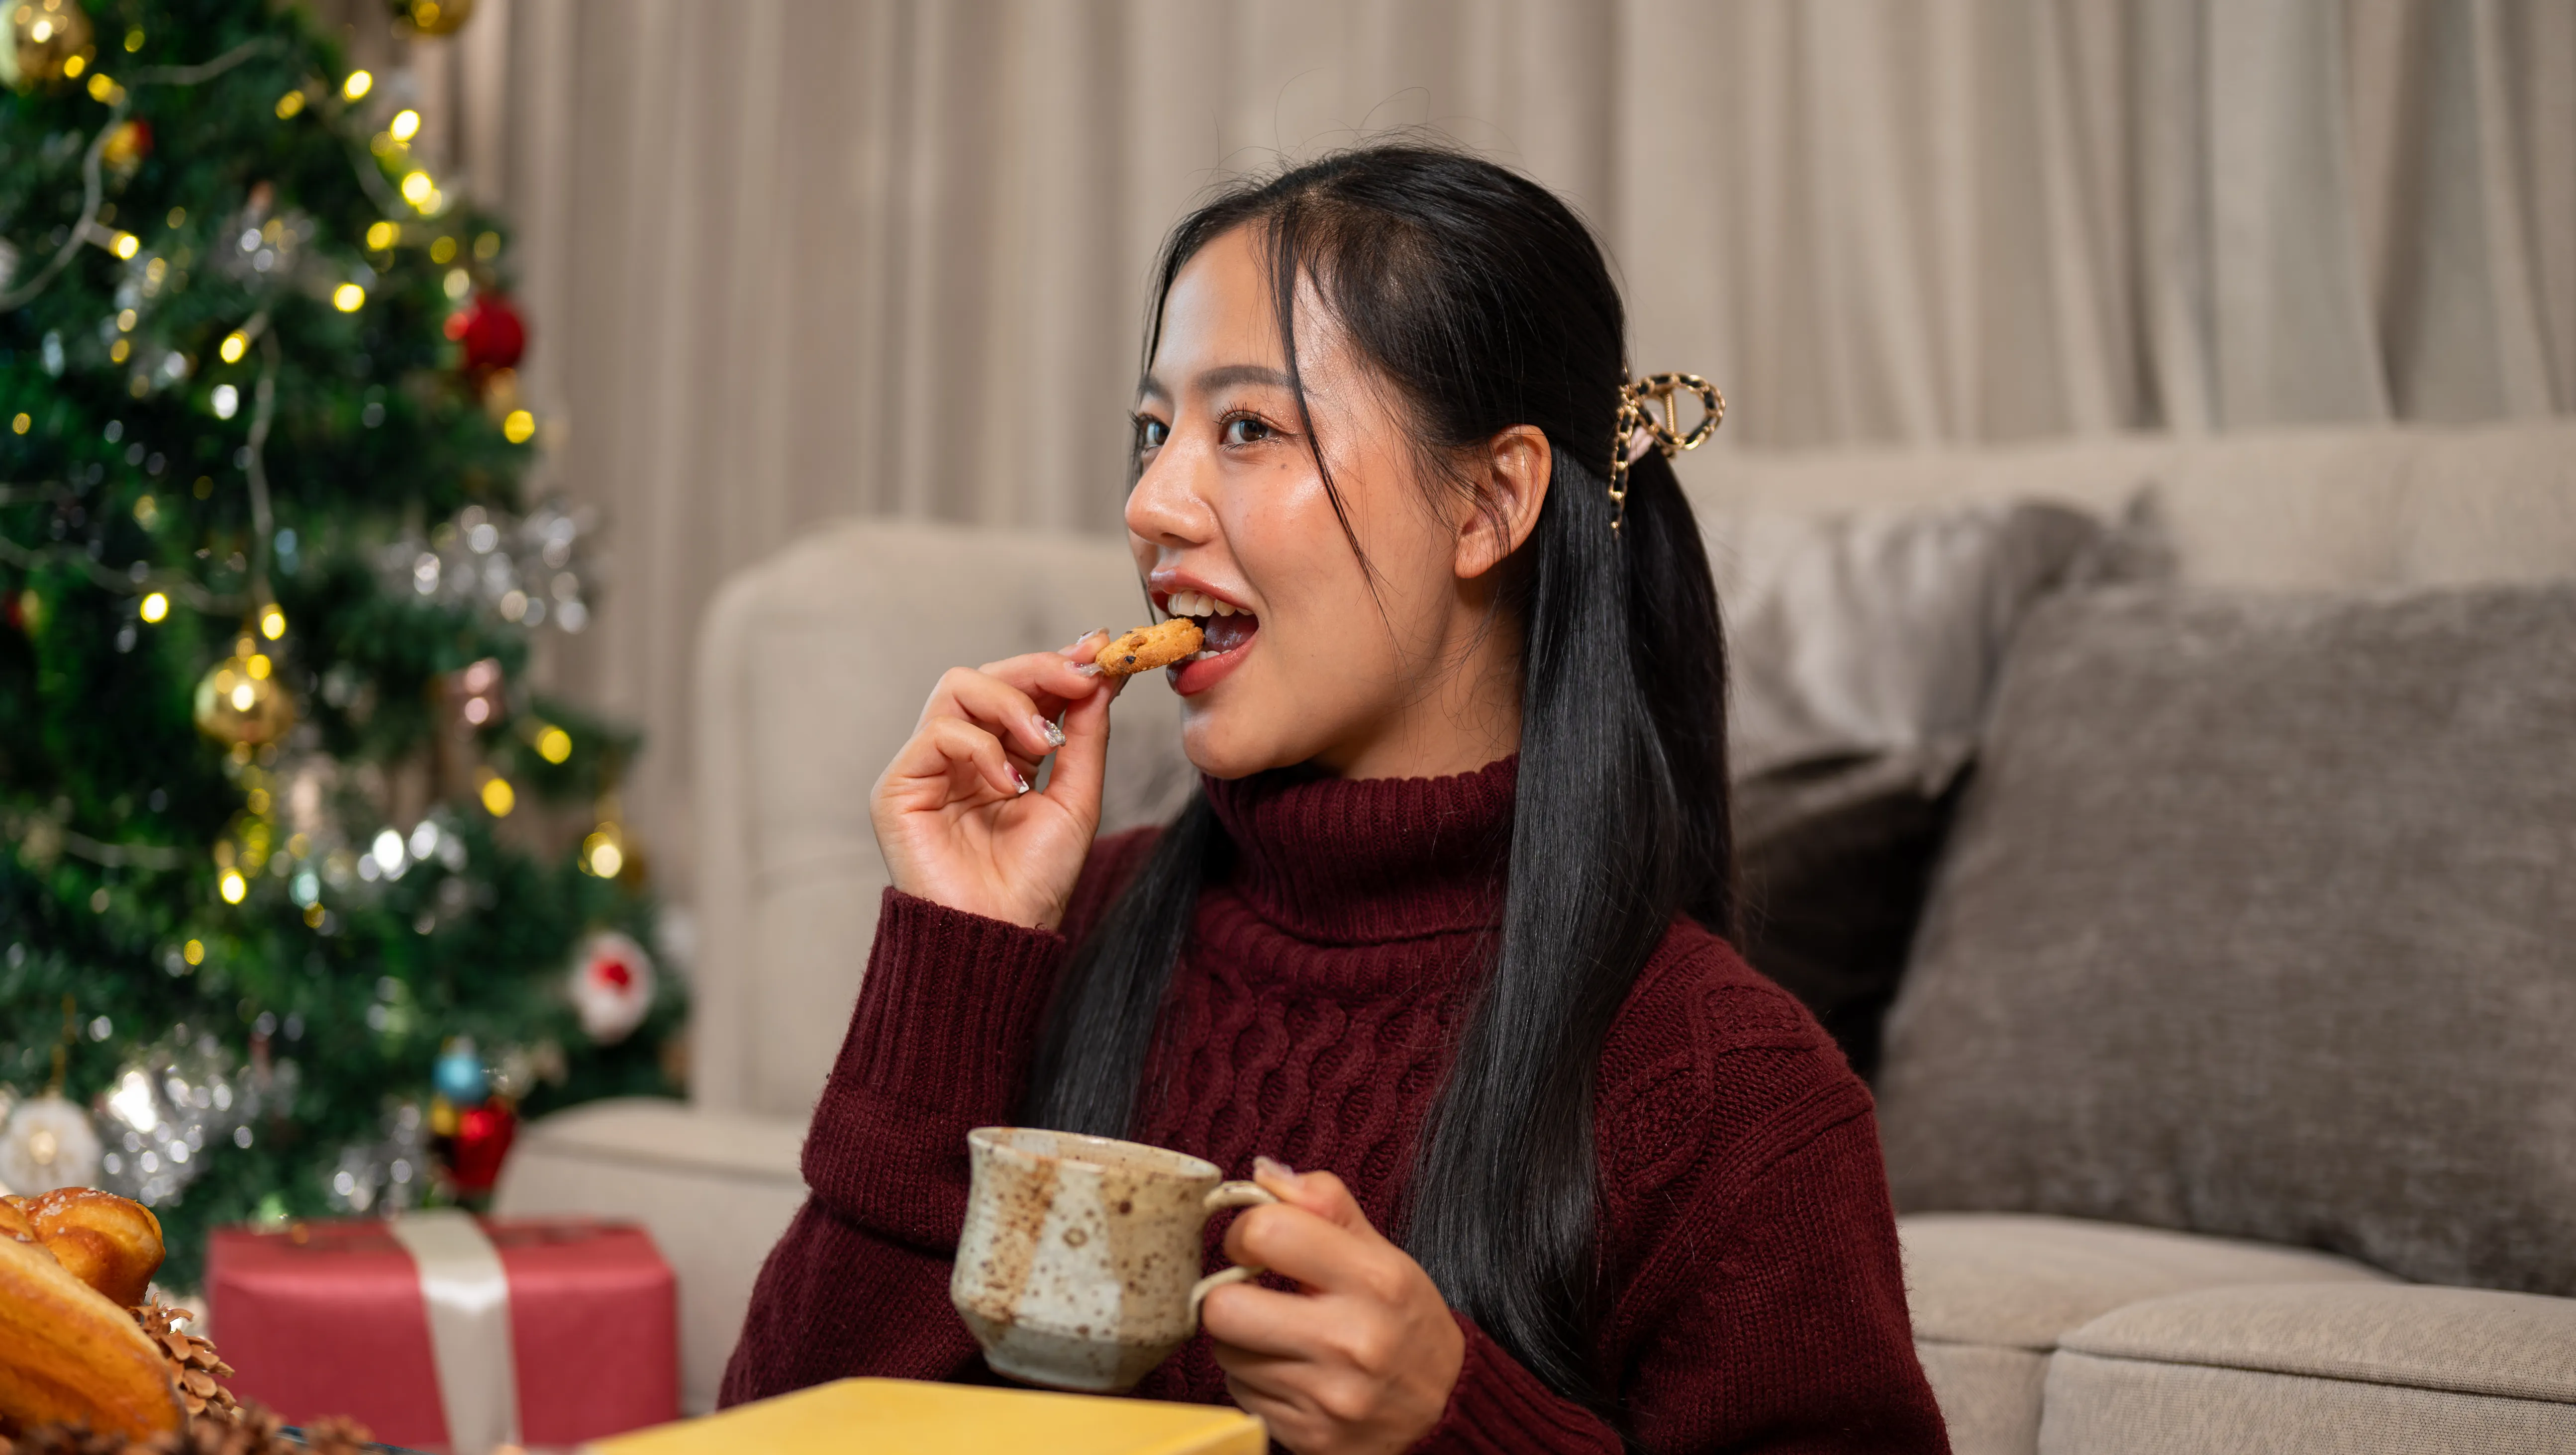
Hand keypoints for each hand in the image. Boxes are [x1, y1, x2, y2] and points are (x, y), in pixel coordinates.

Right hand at [870, 631, 1120, 929]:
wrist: (1002, 936)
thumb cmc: (1035, 881)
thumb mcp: (1076, 798)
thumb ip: (1085, 735)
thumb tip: (1101, 675)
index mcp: (1000, 757)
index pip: (1020, 689)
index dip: (1057, 664)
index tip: (1100, 650)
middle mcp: (960, 755)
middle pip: (986, 675)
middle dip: (1039, 669)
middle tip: (1080, 677)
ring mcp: (927, 767)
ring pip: (956, 687)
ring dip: (1011, 703)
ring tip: (1043, 744)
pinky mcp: (899, 786)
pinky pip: (938, 732)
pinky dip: (981, 747)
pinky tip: (1009, 783)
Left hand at [1202, 1159, 1464, 1454]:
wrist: (1445, 1406)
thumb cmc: (1405, 1319)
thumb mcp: (1382, 1253)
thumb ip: (1325, 1204)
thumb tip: (1262, 1175)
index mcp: (1373, 1279)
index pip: (1268, 1232)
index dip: (1244, 1232)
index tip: (1254, 1244)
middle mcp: (1351, 1341)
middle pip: (1223, 1307)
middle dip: (1227, 1295)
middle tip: (1252, 1294)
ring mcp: (1329, 1396)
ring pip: (1226, 1354)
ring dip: (1241, 1341)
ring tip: (1280, 1337)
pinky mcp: (1309, 1436)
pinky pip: (1240, 1395)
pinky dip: (1255, 1381)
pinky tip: (1291, 1373)